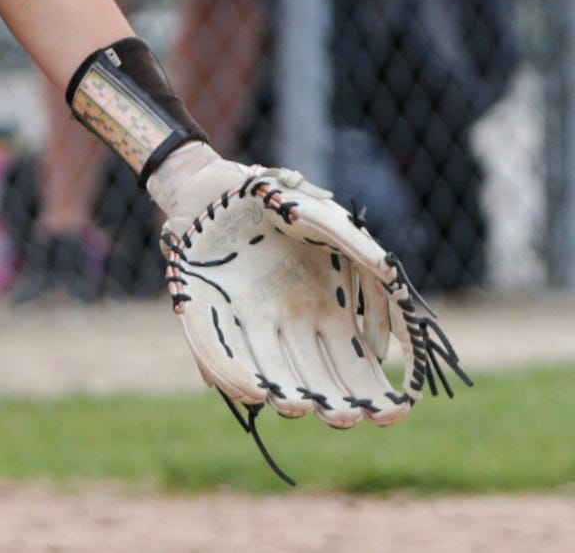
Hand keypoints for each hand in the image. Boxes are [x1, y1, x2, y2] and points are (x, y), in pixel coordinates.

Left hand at [155, 146, 469, 473]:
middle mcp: (293, 325)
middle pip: (320, 380)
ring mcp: (251, 322)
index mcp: (329, 311)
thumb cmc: (280, 201)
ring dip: (288, 395)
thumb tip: (391, 274)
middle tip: (346, 417)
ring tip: (300, 406)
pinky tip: (253, 391)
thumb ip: (360, 247)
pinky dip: (231, 374)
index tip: (396, 410)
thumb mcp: (327, 221)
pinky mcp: (205, 313)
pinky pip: (217, 352)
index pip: (359, 365)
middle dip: (336, 404)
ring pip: (273, 372)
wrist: (218, 184)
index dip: (378, 393)